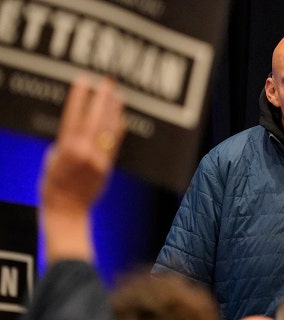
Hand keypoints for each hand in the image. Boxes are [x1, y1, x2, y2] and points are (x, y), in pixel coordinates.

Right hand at [40, 75, 125, 262]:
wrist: (67, 210)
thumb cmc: (53, 184)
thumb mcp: (51, 158)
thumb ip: (65, 141)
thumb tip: (78, 125)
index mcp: (66, 148)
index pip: (74, 115)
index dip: (79, 96)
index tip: (83, 80)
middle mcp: (84, 152)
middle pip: (96, 118)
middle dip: (101, 98)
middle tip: (107, 82)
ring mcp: (98, 159)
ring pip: (109, 129)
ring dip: (113, 110)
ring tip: (117, 95)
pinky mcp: (107, 166)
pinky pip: (115, 143)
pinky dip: (118, 129)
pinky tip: (121, 117)